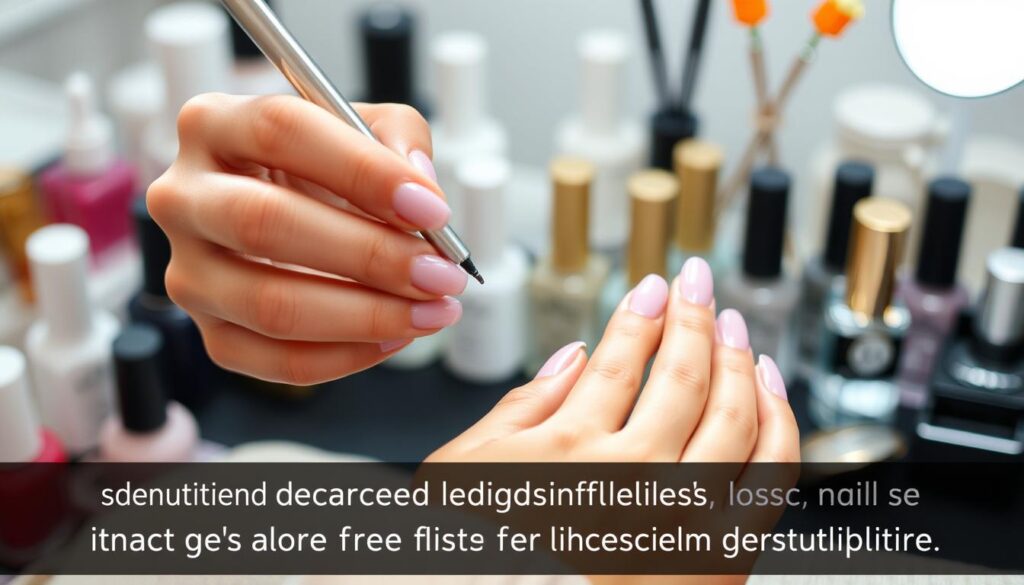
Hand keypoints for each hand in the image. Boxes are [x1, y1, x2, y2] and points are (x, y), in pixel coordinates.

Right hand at [148, 94, 465, 384]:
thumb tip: (419, 186)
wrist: (291, 213)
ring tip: (432, 310)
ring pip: (269, 304)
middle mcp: (183, 196)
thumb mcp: (363, 127)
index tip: (431, 209)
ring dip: (366, 315)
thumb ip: (398, 138)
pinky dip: (347, 355)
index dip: (362, 171)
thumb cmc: (323, 168)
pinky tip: (395, 335)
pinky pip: (275, 361)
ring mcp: (188, 271)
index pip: (281, 131)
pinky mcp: (209, 332)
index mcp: (213, 123)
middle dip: (368, 254)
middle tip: (438, 272)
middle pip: (264, 222)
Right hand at [429, 258, 797, 584]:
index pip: (621, 359)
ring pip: (733, 415)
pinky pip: (770, 475)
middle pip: (682, 374)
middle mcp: (633, 482)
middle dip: (694, 315)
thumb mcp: (471, 472)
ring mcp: (684, 519)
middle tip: (699, 282)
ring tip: (732, 324)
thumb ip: (525, 407)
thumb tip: (576, 355)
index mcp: (570, 453)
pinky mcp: (722, 554)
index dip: (643, 313)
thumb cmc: (485, 557)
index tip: (655, 288)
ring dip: (736, 357)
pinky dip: (779, 422)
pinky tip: (767, 388)